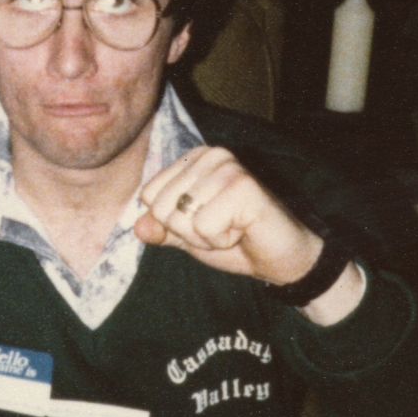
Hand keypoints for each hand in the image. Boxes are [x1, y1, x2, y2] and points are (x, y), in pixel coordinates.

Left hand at [135, 147, 322, 282]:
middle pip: (161, 208)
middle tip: (222, 228)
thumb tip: (137, 227)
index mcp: (193, 159)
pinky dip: (221, 240)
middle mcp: (211, 155)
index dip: (172, 223)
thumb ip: (161, 228)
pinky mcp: (243, 186)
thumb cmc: (236, 242)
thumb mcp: (188, 236)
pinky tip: (243, 231)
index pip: (148, 196)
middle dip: (188, 232)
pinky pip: (204, 226)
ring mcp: (228, 168)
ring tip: (234, 229)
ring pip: (181, 217)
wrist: (280, 261)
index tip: (204, 222)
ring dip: (206, 237)